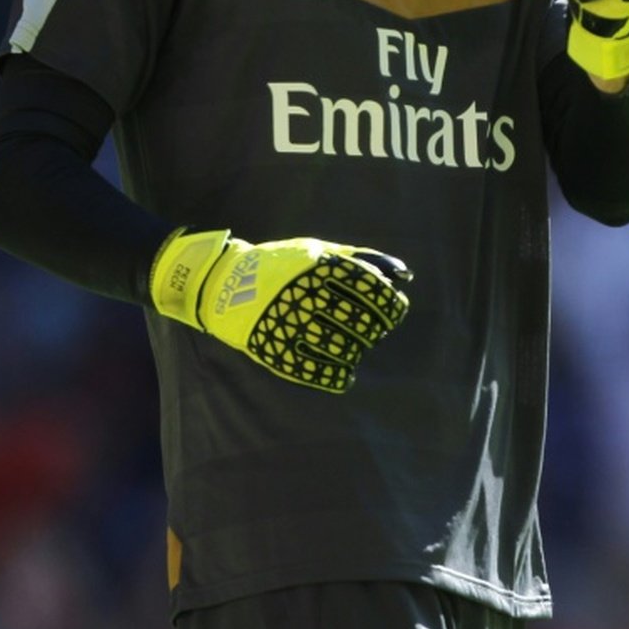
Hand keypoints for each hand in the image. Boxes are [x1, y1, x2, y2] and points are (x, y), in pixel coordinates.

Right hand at [149, 229, 411, 392]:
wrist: (224, 285)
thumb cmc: (280, 265)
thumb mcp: (318, 251)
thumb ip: (362, 259)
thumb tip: (403, 273)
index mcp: (320, 268)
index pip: (371, 291)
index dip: (390, 305)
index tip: (394, 309)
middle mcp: (309, 296)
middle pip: (361, 322)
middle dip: (375, 328)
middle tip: (374, 328)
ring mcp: (293, 325)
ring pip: (344, 348)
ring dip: (358, 350)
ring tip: (356, 346)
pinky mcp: (279, 351)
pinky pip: (319, 372)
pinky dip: (338, 376)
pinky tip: (344, 374)